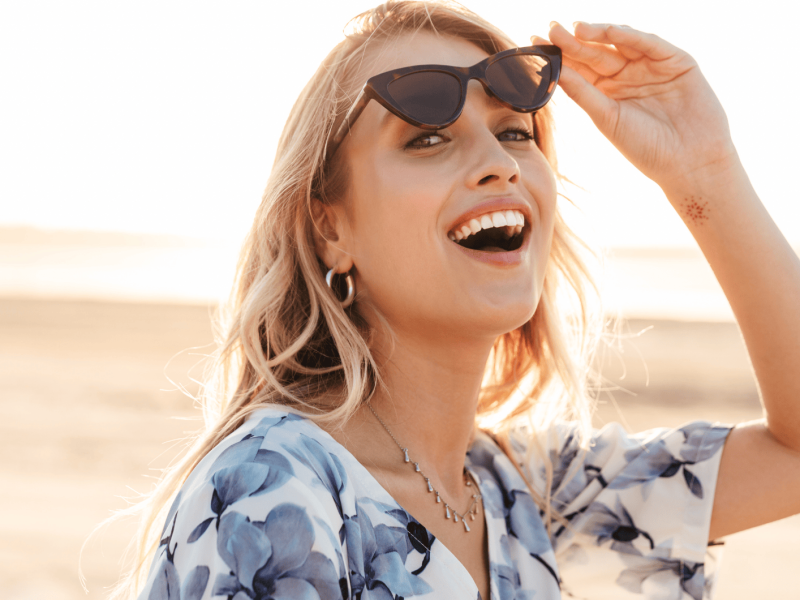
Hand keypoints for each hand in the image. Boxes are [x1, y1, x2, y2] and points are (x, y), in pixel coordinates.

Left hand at [535, 23, 738, 194]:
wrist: (689, 162)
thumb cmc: (645, 147)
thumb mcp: (606, 117)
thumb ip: (582, 92)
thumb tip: (553, 71)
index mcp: (607, 91)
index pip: (579, 68)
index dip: (559, 55)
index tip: (534, 43)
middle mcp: (627, 75)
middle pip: (595, 52)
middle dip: (573, 41)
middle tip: (550, 28)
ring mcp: (651, 66)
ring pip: (621, 42)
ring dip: (598, 33)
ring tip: (575, 29)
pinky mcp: (676, 61)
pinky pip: (650, 43)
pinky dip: (630, 36)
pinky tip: (609, 31)